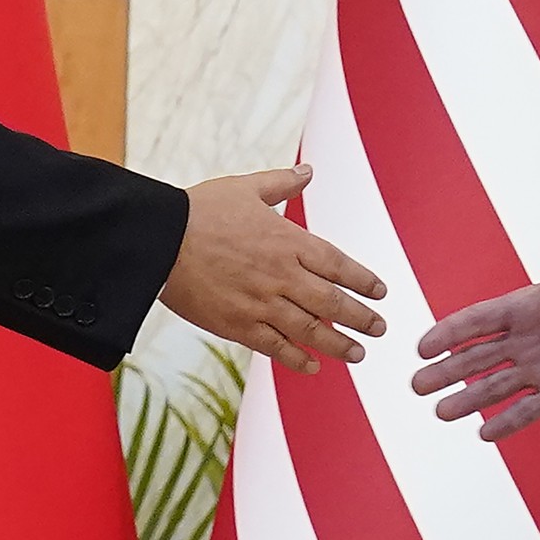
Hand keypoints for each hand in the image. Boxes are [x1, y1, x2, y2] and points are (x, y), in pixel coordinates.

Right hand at [159, 165, 386, 373]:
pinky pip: (275, 347)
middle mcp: (282, 275)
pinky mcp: (238, 325)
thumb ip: (282, 184)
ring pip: (310, 330)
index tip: (381, 292)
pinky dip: (297, 359)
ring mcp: (262, 303)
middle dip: (362, 318)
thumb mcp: (246, 188)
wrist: (158, 240)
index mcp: (288, 241)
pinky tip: (313, 367)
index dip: (364, 281)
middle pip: (333, 302)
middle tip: (380, 328)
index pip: (339, 265)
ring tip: (359, 354)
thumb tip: (309, 172)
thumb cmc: (200, 211)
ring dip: (339, 344)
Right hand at [413, 201, 539, 440]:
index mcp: (527, 306)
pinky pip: (529, 410)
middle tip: (416, 384)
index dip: (450, 332)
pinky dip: (508, 423)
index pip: (478, 320)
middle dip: (445, 371)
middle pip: (476, 358)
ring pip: (495, 387)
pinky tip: (484, 435)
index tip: (423, 346)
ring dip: (467, 400)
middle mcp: (527, 340)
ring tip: (439, 413)